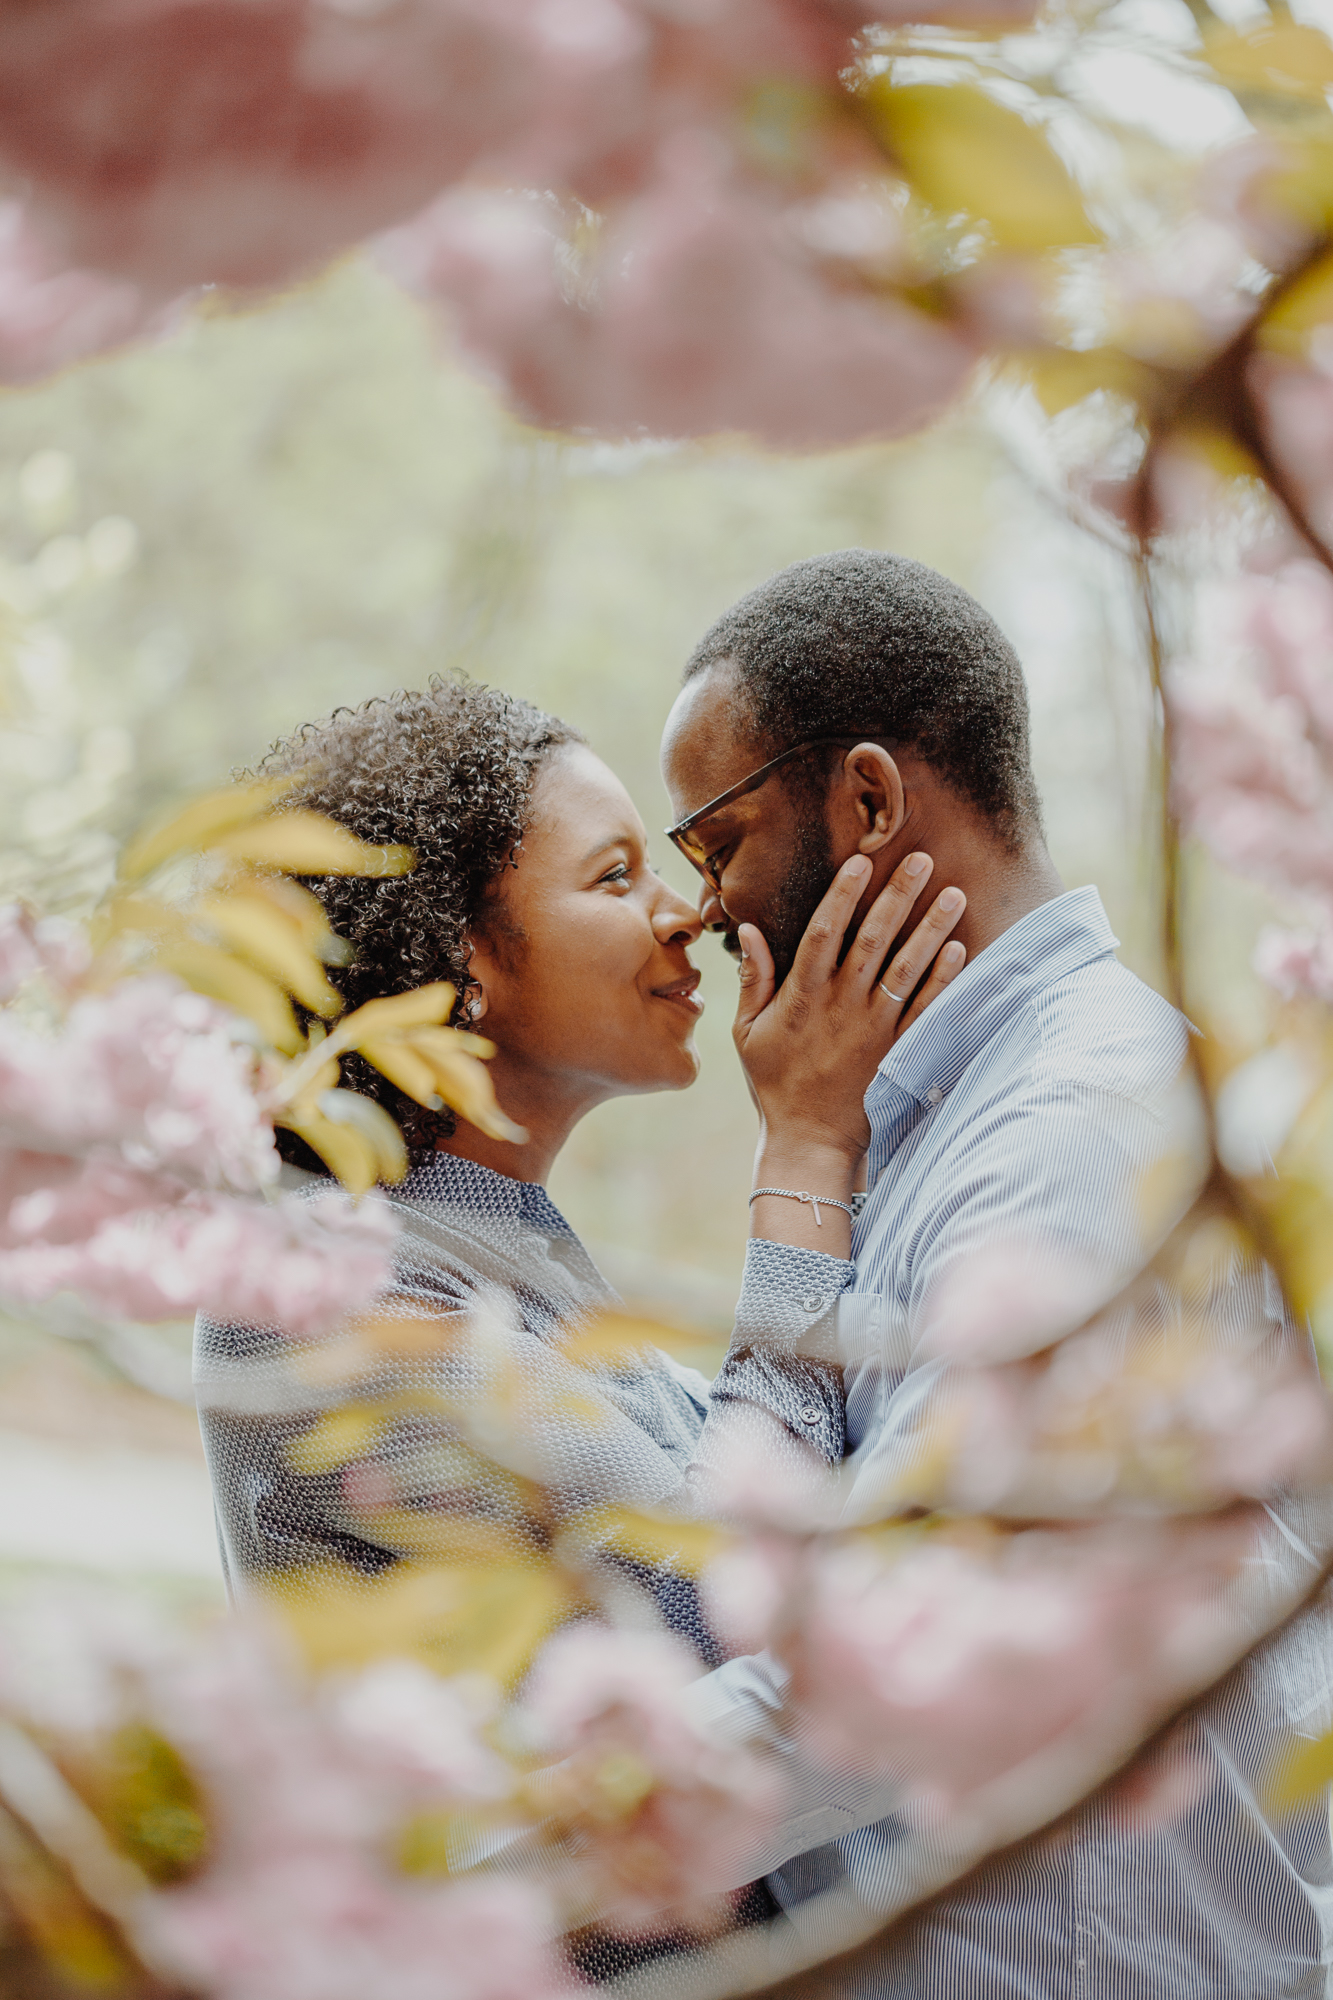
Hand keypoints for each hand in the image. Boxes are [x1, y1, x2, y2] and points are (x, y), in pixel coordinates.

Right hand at [735, 851, 965, 1169]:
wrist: (809, 1141)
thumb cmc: (775, 1084)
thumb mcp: (747, 1032)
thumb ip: (753, 979)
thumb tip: (748, 930)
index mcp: (802, 995)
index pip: (822, 932)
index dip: (842, 895)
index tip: (859, 862)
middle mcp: (841, 1005)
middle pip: (872, 939)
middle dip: (897, 896)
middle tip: (921, 859)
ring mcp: (873, 1028)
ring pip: (905, 968)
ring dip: (931, 929)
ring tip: (953, 894)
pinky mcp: (897, 1050)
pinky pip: (924, 1009)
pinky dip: (943, 980)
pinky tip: (959, 950)